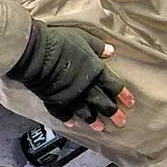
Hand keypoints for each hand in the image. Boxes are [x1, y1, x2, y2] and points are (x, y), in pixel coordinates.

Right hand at [7, 22, 134, 130]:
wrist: (36, 53)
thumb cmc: (61, 42)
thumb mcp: (84, 38)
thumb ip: (98, 47)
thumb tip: (111, 51)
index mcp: (96, 71)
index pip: (114, 86)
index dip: (123, 95)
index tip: (130, 104)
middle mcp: (86, 87)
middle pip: (103, 103)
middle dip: (113, 113)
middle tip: (121, 123)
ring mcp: (70, 96)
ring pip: (85, 112)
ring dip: (93, 120)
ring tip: (100, 128)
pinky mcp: (54, 100)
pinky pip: (63, 113)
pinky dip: (68, 119)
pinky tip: (72, 124)